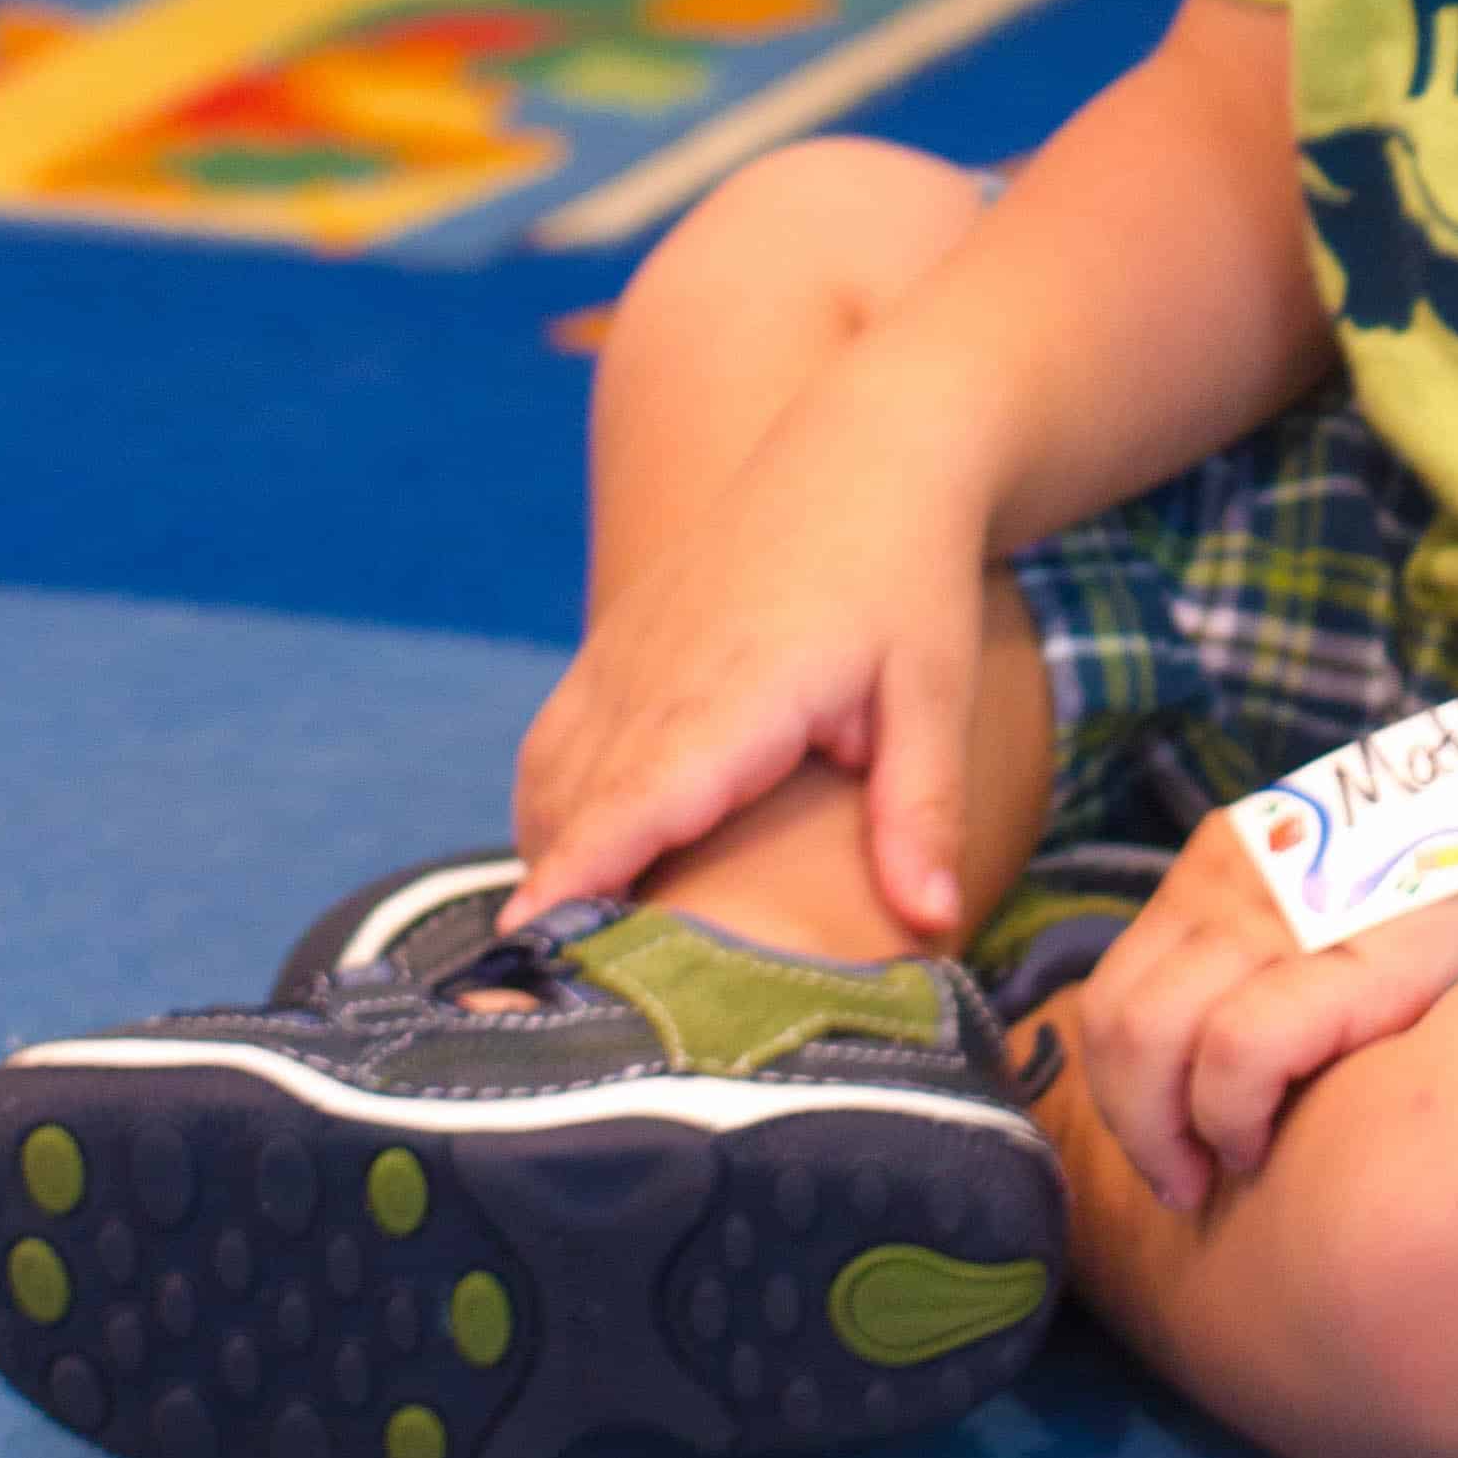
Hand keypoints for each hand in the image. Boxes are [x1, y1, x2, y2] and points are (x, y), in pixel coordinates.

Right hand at [511, 356, 990, 938]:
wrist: (865, 450)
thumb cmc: (908, 575)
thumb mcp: (933, 691)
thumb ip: (922, 811)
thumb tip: (933, 925)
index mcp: (736, 692)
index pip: (636, 801)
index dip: (578, 878)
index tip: (524, 950)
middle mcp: (659, 674)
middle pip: (578, 807)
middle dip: (556, 902)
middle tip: (553, 1007)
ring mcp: (625, 654)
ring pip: (553, 778)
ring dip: (554, 858)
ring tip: (578, 952)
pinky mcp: (616, 644)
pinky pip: (555, 743)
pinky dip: (554, 809)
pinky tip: (585, 865)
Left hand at [1073, 810, 1457, 1214]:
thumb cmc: (1446, 884)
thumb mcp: (1324, 892)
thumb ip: (1260, 952)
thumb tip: (1205, 1067)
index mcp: (1221, 863)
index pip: (1109, 992)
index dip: (1118, 1091)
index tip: (1167, 1147)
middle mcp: (1231, 881)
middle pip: (1114, 1023)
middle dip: (1134, 1125)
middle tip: (1185, 1179)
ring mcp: (1280, 916)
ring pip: (1151, 1040)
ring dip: (1171, 1133)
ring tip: (1228, 1164)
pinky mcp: (1345, 961)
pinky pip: (1236, 1053)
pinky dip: (1229, 1117)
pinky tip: (1267, 1142)